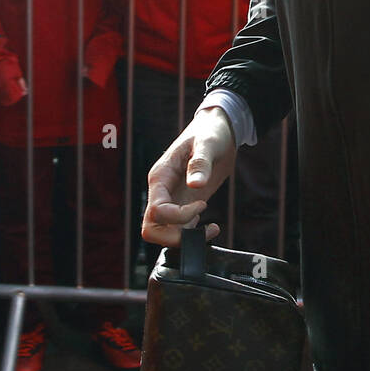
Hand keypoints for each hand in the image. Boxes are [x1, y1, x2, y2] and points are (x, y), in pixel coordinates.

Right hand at [141, 105, 235, 247]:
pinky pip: (178, 230)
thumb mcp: (208, 143)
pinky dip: (191, 236)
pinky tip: (210, 227)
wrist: (219, 131)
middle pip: (150, 229)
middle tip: (200, 231)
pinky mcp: (183, 205)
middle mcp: (161, 191)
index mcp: (161, 176)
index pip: (157, 210)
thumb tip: (196, 185)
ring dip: (183, 239)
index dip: (178, 216)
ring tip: (210, 229)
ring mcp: (171, 200)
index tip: (203, 205)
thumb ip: (200, 163)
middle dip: (173, 238)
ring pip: (161, 233)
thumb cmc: (210, 132)